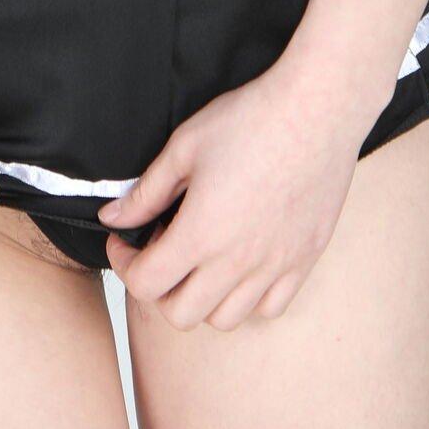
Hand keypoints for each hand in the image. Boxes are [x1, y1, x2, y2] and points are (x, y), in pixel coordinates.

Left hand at [97, 56, 375, 327]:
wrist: (317, 109)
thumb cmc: (250, 120)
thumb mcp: (185, 147)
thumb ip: (146, 191)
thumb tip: (112, 217)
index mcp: (201, 233)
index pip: (145, 284)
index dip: (123, 264)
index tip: (124, 242)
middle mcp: (237, 262)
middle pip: (181, 314)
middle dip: (159, 288)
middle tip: (160, 252)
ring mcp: (275, 267)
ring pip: (225, 319)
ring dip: (203, 297)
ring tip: (201, 259)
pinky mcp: (304, 261)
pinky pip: (270, 308)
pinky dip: (249, 299)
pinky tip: (241, 264)